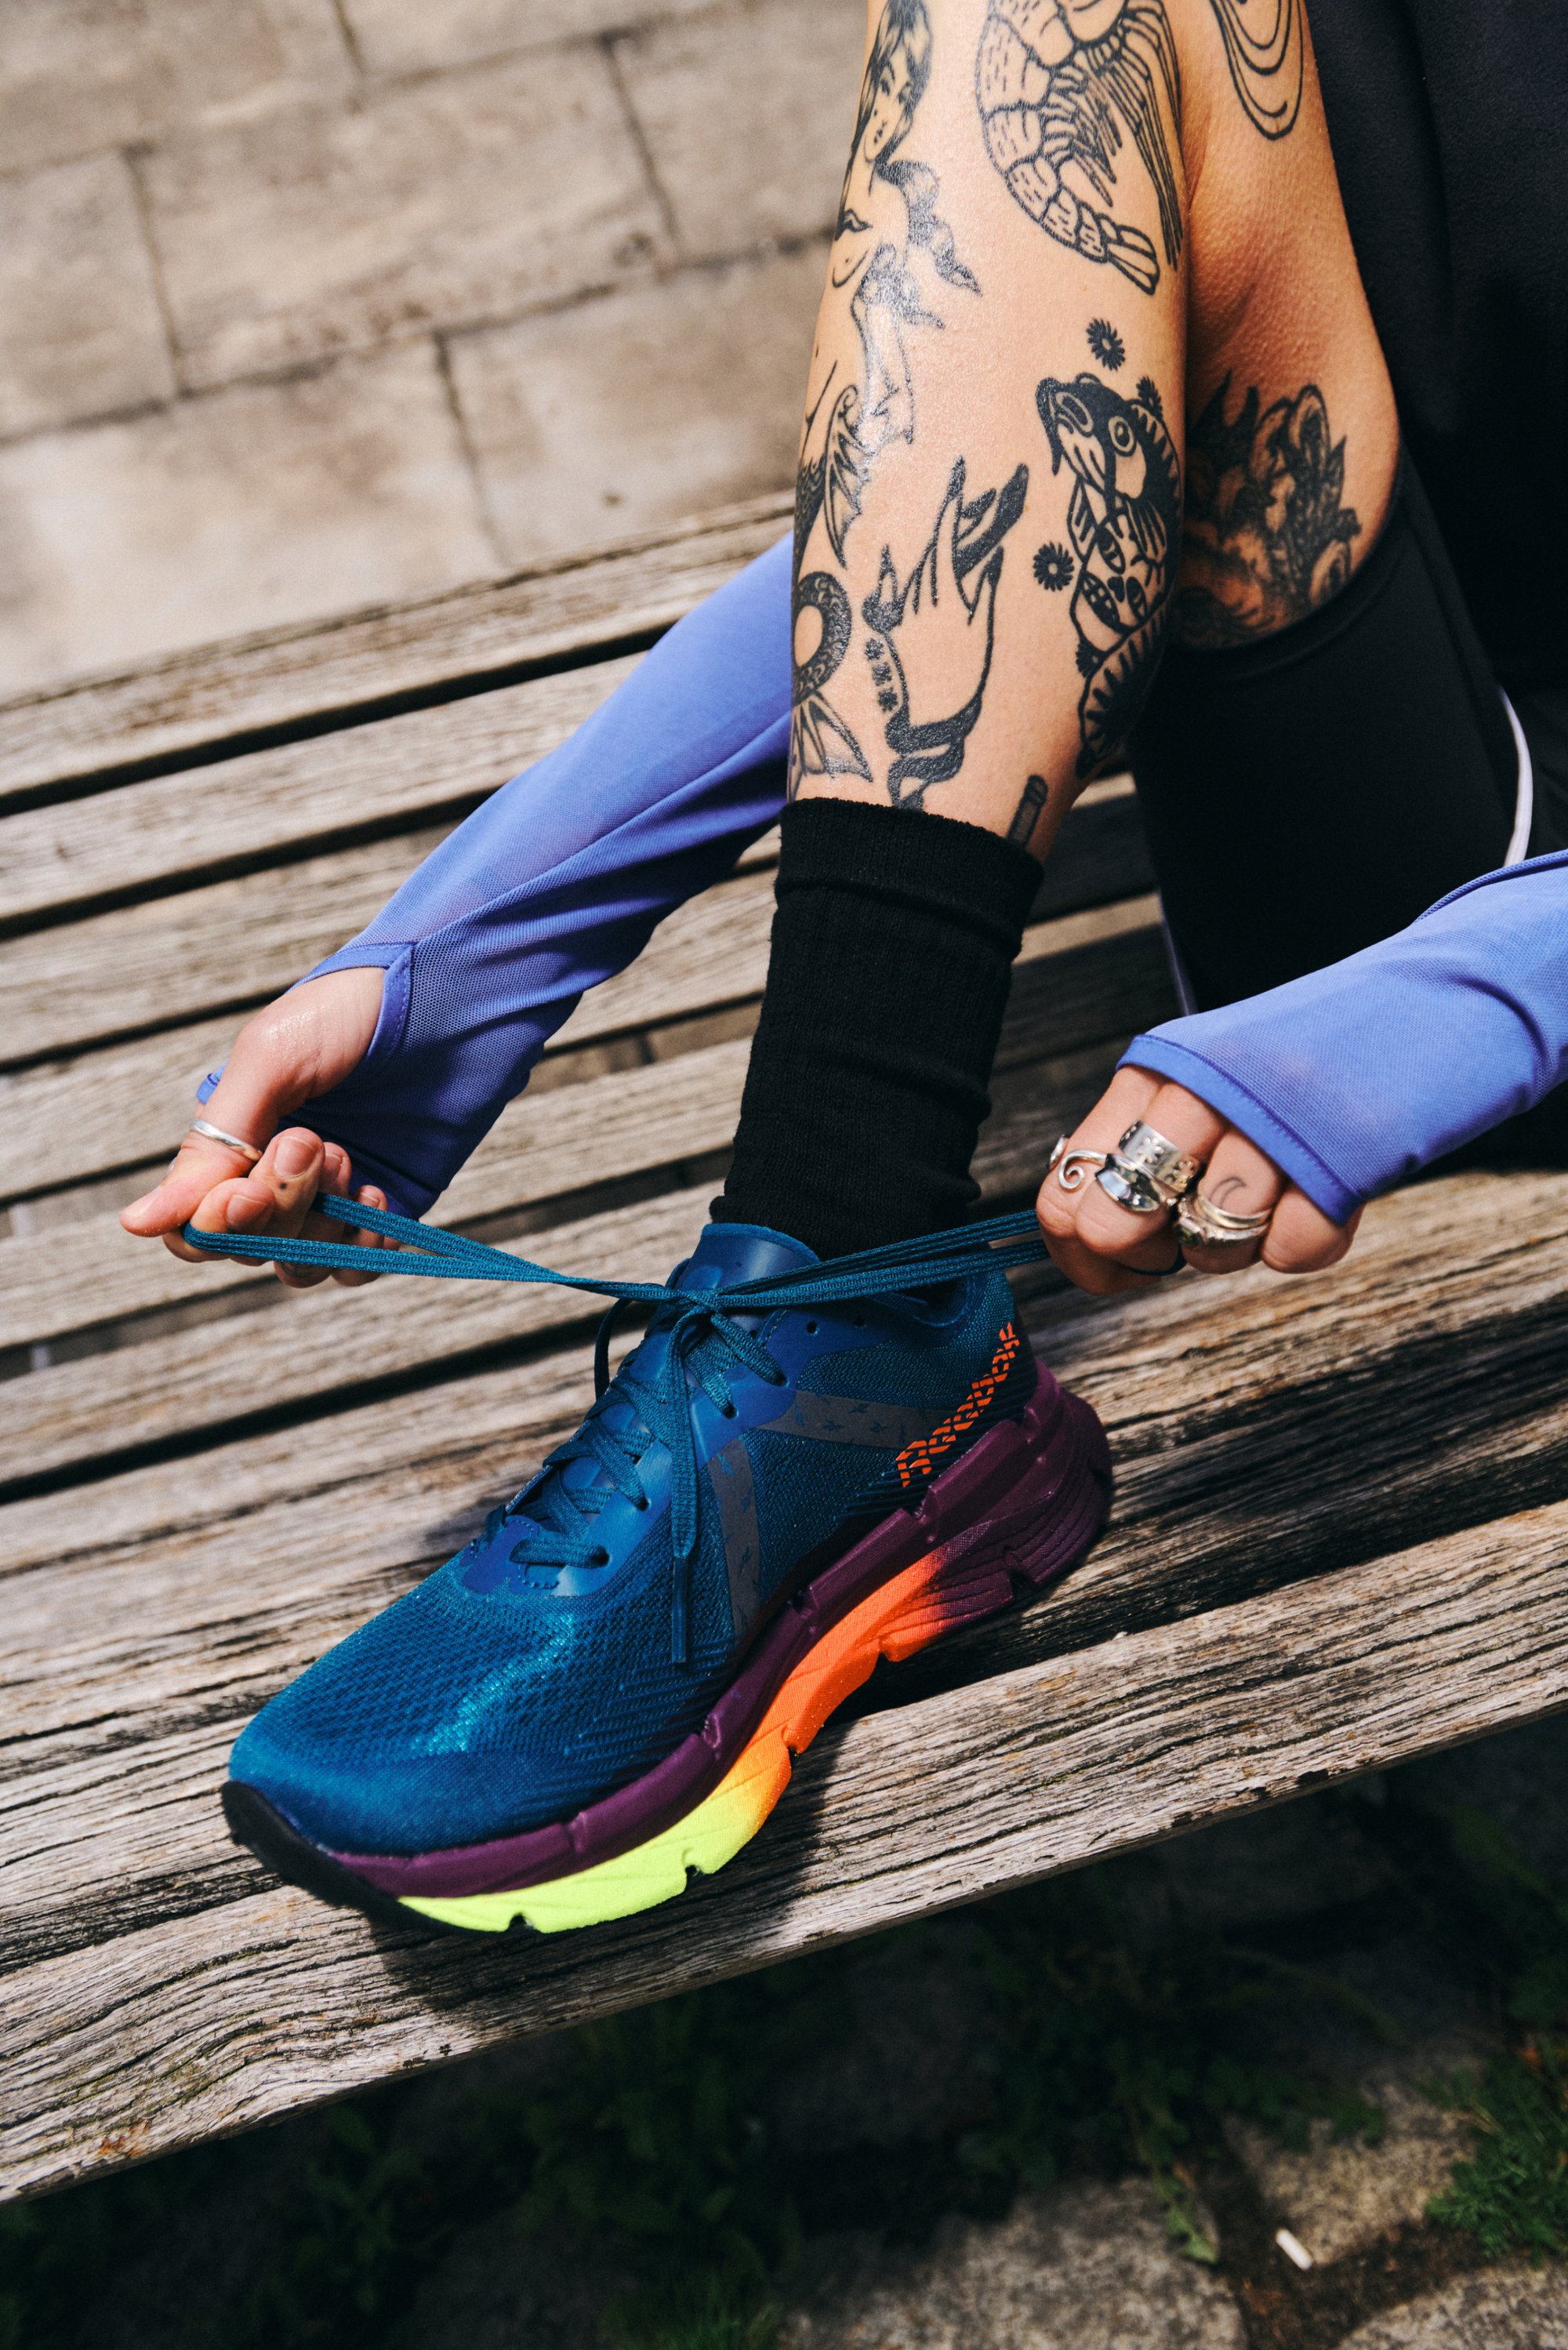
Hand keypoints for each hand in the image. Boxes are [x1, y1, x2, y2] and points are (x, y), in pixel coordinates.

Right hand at [120, 966, 388, 1290]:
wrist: (452, 1000)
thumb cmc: (353, 1014)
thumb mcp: (269, 1062)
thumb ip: (212, 1146)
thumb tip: (137, 1224)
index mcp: (232, 1139)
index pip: (194, 1226)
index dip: (215, 1224)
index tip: (248, 1190)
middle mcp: (276, 1176)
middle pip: (246, 1247)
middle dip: (276, 1206)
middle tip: (312, 1141)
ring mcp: (333, 1197)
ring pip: (298, 1264)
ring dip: (318, 1225)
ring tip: (347, 1157)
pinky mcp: (388, 1208)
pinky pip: (356, 1266)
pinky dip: (362, 1247)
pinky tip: (379, 1195)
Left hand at [1036, 1064, 1360, 1296]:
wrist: (1418, 1008)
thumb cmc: (1293, 1070)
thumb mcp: (1200, 1081)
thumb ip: (1139, 1143)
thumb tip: (1085, 1237)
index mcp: (1154, 1071)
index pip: (1064, 1188)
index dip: (1080, 1251)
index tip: (1117, 1262)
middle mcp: (1203, 1089)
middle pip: (1114, 1224)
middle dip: (1149, 1252)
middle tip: (1189, 1230)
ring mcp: (1274, 1124)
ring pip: (1208, 1246)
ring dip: (1237, 1245)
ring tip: (1268, 1198)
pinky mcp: (1343, 1160)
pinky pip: (1290, 1253)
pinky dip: (1301, 1243)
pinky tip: (1313, 1195)